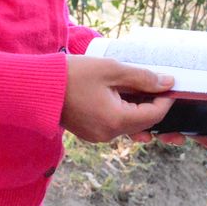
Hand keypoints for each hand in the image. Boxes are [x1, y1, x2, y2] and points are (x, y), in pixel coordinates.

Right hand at [61, 55, 175, 142]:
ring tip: (137, 85)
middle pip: (144, 122)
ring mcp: (98, 136)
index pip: (154, 115)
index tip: (169, 82)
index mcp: (116, 121)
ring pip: (130, 124)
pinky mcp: (91, 132)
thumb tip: (168, 83)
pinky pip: (116, 124)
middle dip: (153, 102)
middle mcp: (109, 134)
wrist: (37, 86)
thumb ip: (142, 78)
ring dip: (138, 107)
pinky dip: (124, 111)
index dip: (166, 99)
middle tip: (155, 81)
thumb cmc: (73, 75)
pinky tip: (121, 93)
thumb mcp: (112, 70)